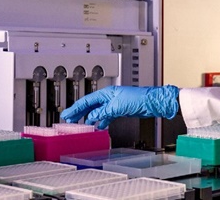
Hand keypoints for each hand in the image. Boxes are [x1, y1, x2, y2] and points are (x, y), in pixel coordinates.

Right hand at [60, 85, 178, 128]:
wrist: (152, 102)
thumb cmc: (138, 98)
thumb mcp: (117, 106)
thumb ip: (103, 112)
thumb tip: (92, 117)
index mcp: (107, 93)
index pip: (87, 100)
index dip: (76, 108)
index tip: (67, 114)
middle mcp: (109, 98)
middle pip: (90, 105)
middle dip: (79, 112)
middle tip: (69, 119)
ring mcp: (115, 104)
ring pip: (98, 111)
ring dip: (89, 118)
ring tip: (81, 124)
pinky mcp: (120, 110)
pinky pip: (107, 116)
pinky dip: (102, 121)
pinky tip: (99, 126)